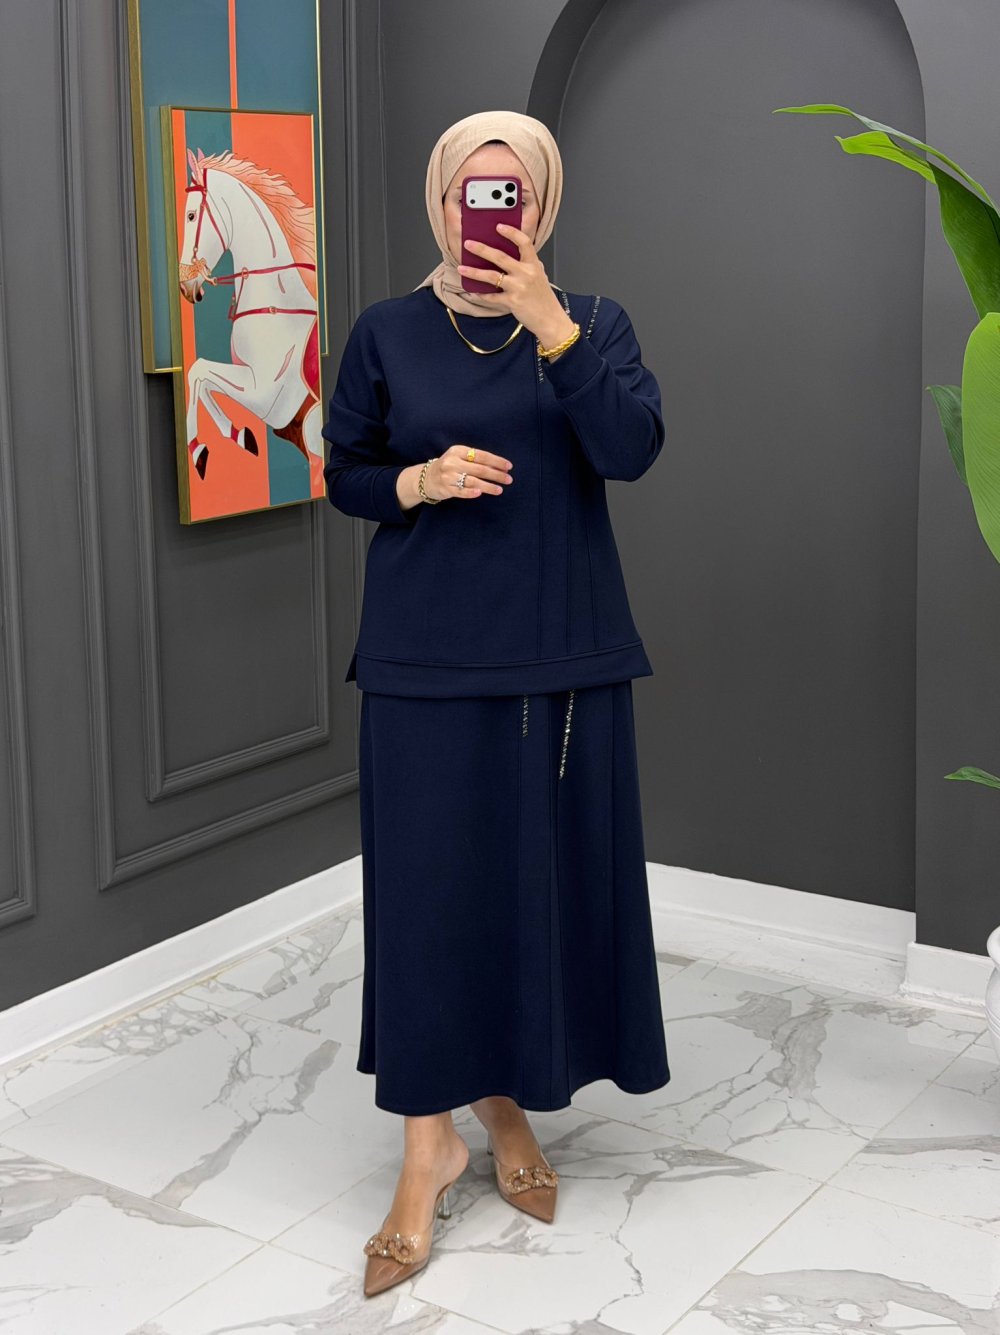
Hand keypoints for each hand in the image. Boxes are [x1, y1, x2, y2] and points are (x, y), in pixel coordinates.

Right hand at [425, 444, 513, 501]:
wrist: (427, 478)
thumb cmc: (450, 467)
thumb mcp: (459, 457)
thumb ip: (476, 460)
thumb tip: (500, 467)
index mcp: (458, 451)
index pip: (481, 455)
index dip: (496, 461)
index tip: (509, 467)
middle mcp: (452, 462)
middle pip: (479, 469)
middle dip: (496, 475)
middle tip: (509, 479)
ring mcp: (448, 476)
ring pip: (472, 481)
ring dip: (488, 486)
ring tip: (500, 489)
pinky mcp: (445, 488)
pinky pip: (460, 491)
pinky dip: (471, 492)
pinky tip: (480, 493)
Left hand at [457, 224, 576, 348]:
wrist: (550, 319)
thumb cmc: (543, 298)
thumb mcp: (539, 276)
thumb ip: (527, 264)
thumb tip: (508, 256)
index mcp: (534, 264)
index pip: (524, 242)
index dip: (511, 232)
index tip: (499, 226)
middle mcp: (526, 274)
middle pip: (501, 257)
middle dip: (482, 249)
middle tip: (468, 244)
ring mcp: (519, 287)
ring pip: (491, 276)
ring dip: (474, 272)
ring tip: (461, 268)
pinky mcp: (513, 301)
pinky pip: (492, 297)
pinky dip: (481, 294)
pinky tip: (473, 291)